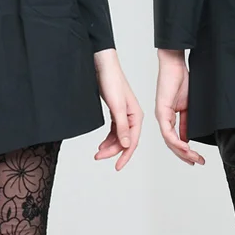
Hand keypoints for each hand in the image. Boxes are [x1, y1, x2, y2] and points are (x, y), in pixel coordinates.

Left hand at [93, 49, 142, 170]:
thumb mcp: (117, 107)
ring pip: (119, 136)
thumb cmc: (112, 82)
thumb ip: (122, 127)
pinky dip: (108, 138)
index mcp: (136, 116)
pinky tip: (101, 143)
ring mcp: (124, 114)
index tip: (117, 167)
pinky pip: (114, 130)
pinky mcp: (116, 111)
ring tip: (98, 152)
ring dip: (109, 145)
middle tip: (98, 157)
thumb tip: (126, 145)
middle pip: (124, 140)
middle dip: (112, 151)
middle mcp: (132, 117)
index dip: (125, 156)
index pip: (132, 141)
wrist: (103, 66)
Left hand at [154, 49, 204, 165]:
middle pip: (172, 144)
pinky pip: (168, 131)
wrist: (174, 65)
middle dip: (185, 155)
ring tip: (193, 157)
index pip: (175, 140)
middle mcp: (163, 119)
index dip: (185, 152)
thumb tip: (189, 137)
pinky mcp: (162, 110)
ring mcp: (161, 115)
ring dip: (182, 151)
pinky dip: (176, 141)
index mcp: (169, 118)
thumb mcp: (187, 106)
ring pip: (169, 141)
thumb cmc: (181, 81)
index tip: (196, 158)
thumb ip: (187, 122)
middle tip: (198, 162)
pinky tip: (185, 147)